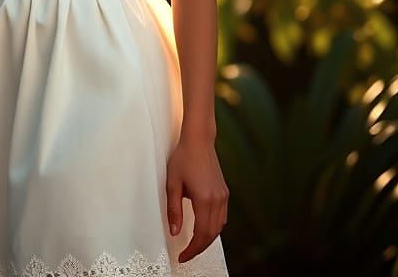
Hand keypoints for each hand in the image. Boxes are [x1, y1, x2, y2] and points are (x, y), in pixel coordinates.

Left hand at [165, 133, 228, 262]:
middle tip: (186, 254)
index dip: (193, 249)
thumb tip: (175, 231)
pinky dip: (213, 227)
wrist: (198, 141)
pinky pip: (222, 217)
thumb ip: (174, 210)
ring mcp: (223, 196)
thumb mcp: (172, 184)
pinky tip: (204, 228)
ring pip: (219, 227)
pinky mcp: (224, 192)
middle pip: (212, 234)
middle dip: (200, 247)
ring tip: (194, 244)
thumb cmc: (183, 158)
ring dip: (208, 238)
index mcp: (204, 199)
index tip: (183, 256)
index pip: (201, 234)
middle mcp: (217, 200)